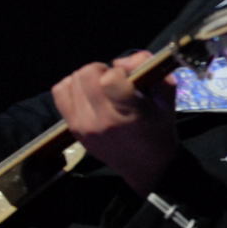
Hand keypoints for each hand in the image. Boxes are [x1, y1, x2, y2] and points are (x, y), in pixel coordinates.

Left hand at [51, 50, 176, 195]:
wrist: (147, 166)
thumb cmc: (159, 129)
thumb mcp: (166, 97)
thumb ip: (149, 69)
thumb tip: (120, 61)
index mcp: (129, 113)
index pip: (110, 78)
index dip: (119, 71)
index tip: (128, 78)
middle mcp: (102, 120)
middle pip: (86, 75)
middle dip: (101, 70)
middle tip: (113, 80)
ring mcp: (84, 125)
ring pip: (71, 81)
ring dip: (87, 78)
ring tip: (101, 88)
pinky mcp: (73, 128)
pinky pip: (60, 93)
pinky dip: (72, 87)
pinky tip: (87, 93)